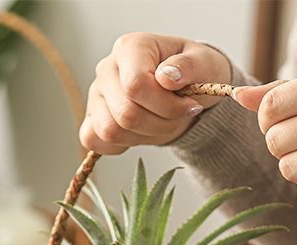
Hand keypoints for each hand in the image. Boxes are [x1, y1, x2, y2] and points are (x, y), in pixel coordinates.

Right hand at [80, 33, 231, 153]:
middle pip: (125, 113)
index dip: (166, 105)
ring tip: (161, 123)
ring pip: (111, 131)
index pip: (136, 86)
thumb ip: (189, 66)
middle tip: (178, 116)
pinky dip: (121, 145)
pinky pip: (95, 141)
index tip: (190, 106)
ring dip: (144, 135)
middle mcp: (107, 69)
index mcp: (130, 48)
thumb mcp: (204, 63)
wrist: (184, 90)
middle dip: (160, 123)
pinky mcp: (93, 118)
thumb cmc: (192, 73)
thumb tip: (167, 77)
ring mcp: (97, 95)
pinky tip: (141, 133)